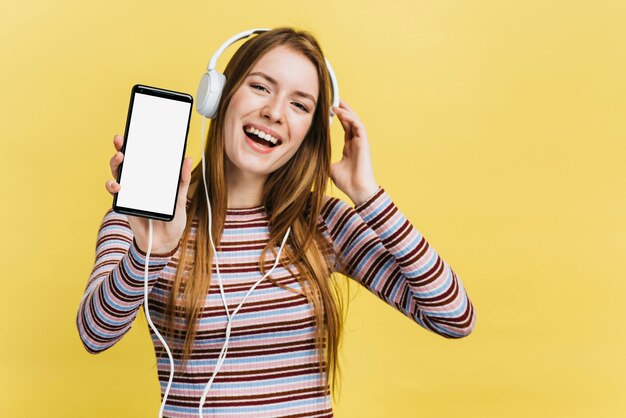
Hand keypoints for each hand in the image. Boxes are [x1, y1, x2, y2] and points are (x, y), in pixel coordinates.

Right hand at [106, 134, 192, 254]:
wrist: (163, 243)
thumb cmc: (172, 220)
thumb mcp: (180, 199)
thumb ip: (182, 180)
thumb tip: (187, 159)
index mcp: (154, 178)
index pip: (146, 157)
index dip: (140, 143)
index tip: (138, 129)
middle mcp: (140, 182)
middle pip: (129, 161)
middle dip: (123, 147)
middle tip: (122, 139)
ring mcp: (131, 191)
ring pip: (118, 172)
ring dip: (116, 163)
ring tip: (120, 158)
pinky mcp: (124, 203)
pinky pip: (115, 191)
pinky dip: (113, 186)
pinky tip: (118, 185)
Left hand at [330, 101, 378, 205]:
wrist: (357, 190)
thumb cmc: (347, 182)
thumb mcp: (330, 168)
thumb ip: (324, 160)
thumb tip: (312, 156)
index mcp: (349, 148)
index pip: (346, 128)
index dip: (340, 117)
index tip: (330, 109)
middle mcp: (356, 143)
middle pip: (351, 121)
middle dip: (344, 110)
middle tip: (335, 99)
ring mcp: (361, 143)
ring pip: (355, 121)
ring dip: (347, 111)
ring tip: (336, 103)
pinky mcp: (364, 144)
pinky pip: (358, 127)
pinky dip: (350, 119)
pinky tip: (341, 113)